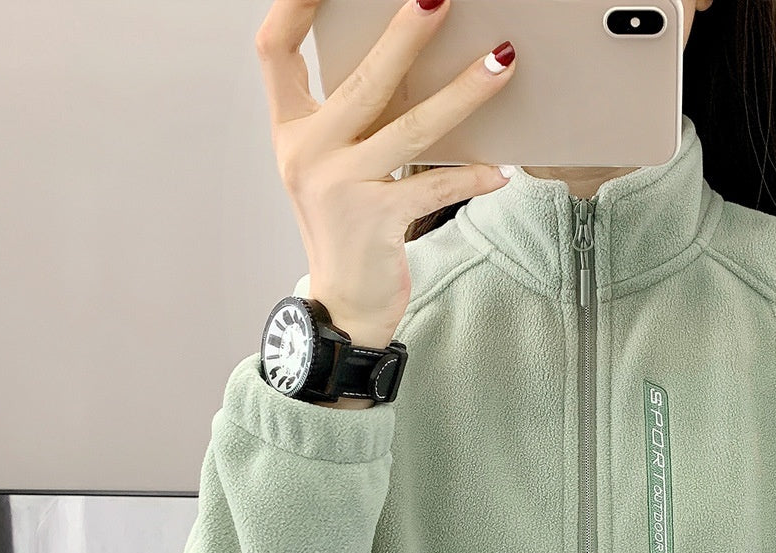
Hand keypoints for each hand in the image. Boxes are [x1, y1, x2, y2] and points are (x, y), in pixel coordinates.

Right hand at [254, 0, 518, 346]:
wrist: (345, 301)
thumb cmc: (346, 226)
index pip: (275, 51)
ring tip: (500, 62)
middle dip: (405, 35)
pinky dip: (471, 177)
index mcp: (292, 130)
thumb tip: (409, 60)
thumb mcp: (331, 165)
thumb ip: (351, 117)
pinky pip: (434, 187)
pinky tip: (500, 169)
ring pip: (411, 129)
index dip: (293, 5)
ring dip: (462, 94)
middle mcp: (309, 154)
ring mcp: (340, 188)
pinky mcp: (377, 221)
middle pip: (362, 81)